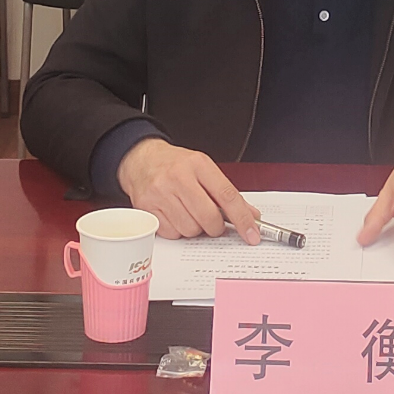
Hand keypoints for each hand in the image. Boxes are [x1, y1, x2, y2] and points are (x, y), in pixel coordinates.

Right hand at [116, 138, 261, 242]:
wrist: (141, 159)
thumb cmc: (175, 165)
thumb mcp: (203, 169)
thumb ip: (226, 193)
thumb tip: (250, 216)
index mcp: (198, 165)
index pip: (227, 196)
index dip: (243, 219)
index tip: (252, 234)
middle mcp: (178, 177)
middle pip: (209, 217)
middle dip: (216, 227)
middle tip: (213, 223)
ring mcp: (160, 193)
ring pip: (190, 229)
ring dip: (195, 229)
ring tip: (190, 214)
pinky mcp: (147, 207)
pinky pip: (172, 234)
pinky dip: (178, 231)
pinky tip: (175, 216)